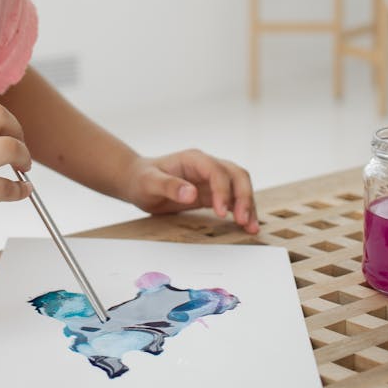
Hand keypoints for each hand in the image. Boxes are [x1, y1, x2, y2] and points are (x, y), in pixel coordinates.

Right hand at [0, 97, 32, 243]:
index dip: (0, 114)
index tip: (5, 127)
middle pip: (0, 116)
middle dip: (17, 129)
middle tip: (19, 145)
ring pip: (11, 147)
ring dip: (24, 156)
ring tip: (22, 167)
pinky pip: (8, 186)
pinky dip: (20, 190)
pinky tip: (21, 192)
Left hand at [128, 149, 258, 233]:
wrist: (137, 182)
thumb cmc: (141, 179)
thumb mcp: (149, 182)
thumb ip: (169, 186)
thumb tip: (191, 194)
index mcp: (194, 159)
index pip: (217, 171)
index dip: (222, 190)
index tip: (220, 212)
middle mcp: (206, 166)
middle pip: (236, 175)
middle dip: (243, 197)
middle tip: (243, 220)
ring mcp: (211, 180)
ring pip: (239, 187)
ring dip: (248, 205)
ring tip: (251, 227)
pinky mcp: (211, 193)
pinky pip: (232, 200)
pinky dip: (241, 211)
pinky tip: (245, 226)